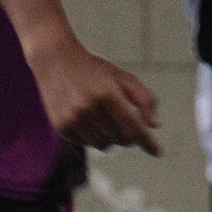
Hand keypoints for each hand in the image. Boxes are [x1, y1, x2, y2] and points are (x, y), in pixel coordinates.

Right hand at [32, 39, 161, 155]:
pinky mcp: (61, 126)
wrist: (54, 59)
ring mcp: (73, 119)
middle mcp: (89, 108)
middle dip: (129, 135)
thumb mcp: (122, 77)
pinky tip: (87, 118)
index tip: (157, 152)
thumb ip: (144, 99)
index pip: (133, 128)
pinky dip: (92, 135)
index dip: (147, 142)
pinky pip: (86, 143)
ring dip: (111, 137)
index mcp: (108, 94)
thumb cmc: (94, 69)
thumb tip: (155, 127)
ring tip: (105, 117)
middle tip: (126, 122)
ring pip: (104, 145)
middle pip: (121, 139)